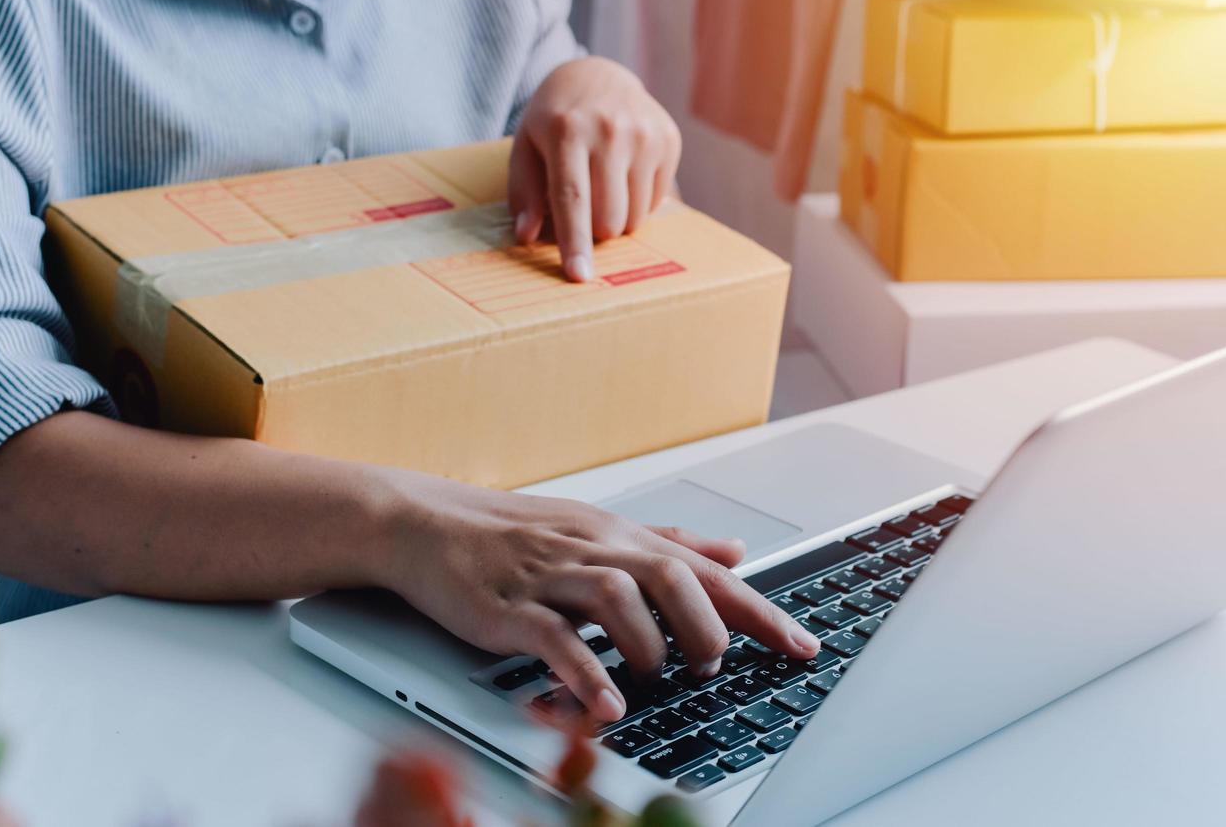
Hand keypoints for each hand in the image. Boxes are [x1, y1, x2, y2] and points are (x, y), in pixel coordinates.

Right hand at [376, 475, 819, 724]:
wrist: (425, 523)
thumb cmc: (514, 533)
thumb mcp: (598, 529)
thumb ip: (668, 543)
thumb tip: (734, 551)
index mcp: (619, 535)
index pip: (704, 571)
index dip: (757, 610)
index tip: (801, 645)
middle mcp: (592, 549)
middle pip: (670, 575)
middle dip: (706, 624)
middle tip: (713, 663)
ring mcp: (549, 576)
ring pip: (618, 597)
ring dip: (649, 643)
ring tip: (661, 676)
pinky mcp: (508, 606)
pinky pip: (553, 637)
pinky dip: (585, 671)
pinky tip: (607, 703)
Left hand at [509, 57, 681, 282]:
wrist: (597, 76)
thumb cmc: (553, 121)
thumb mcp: (526, 148)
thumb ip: (525, 192)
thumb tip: (528, 235)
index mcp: (567, 131)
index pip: (573, 199)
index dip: (575, 242)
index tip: (579, 275)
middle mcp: (610, 130)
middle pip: (609, 216)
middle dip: (595, 231)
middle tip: (583, 212)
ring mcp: (644, 133)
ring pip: (635, 216)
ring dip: (617, 219)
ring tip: (602, 189)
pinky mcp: (668, 139)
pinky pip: (656, 202)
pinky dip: (637, 202)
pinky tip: (623, 175)